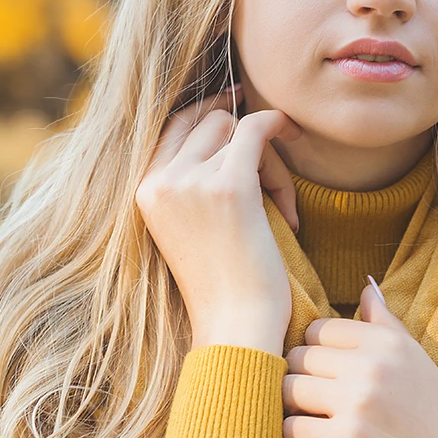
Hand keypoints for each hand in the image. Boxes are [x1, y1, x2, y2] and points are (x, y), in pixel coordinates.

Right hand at [135, 83, 302, 355]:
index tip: (235, 109)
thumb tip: (222, 127)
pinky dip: (277, 126)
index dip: (207, 113)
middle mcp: (160, 180)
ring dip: (266, 158)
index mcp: (143, 191)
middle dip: (242, 141)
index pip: (172, 126)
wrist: (235, 328)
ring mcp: (190, 181)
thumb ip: (189, 185)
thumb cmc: (223, 287)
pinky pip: (256, 129)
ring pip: (235, 128)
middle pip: (207, 123)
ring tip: (282, 206)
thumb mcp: (188, 228)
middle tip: (268, 176)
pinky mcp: (229, 186)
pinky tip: (294, 133)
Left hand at [282, 280, 437, 437]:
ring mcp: (358, 403)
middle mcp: (373, 366)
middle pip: (298, 357)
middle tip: (311, 405)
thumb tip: (366, 285)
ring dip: (290, 410)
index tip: (322, 377)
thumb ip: (386, 325)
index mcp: (390, 343)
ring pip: (288, 390)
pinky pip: (290, 429)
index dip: (313, 354)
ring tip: (306, 425)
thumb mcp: (420, 364)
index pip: (318, 329)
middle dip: (298, 381)